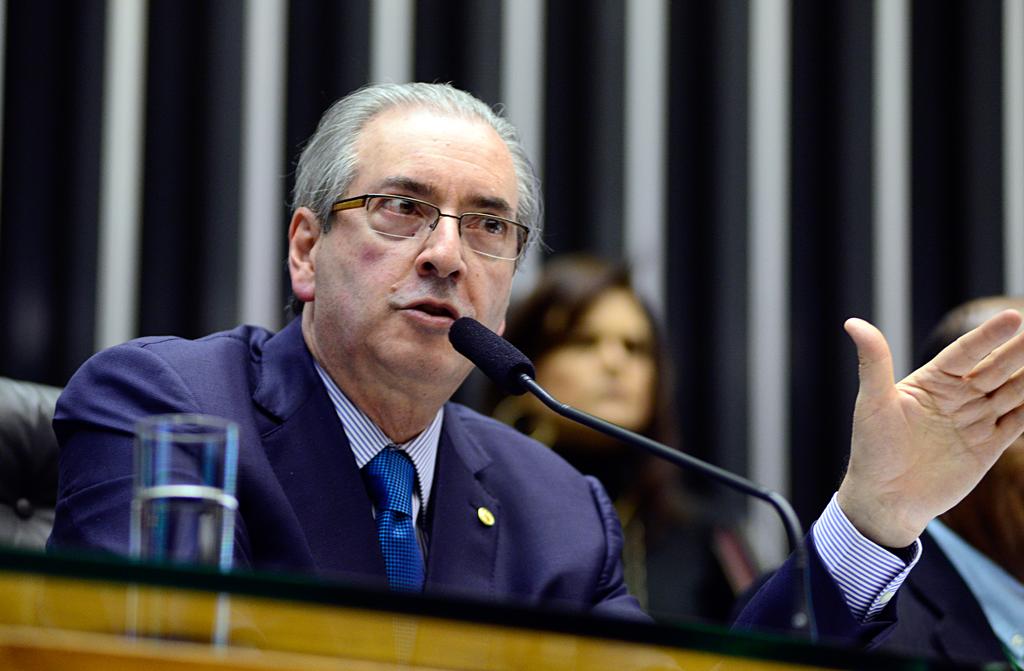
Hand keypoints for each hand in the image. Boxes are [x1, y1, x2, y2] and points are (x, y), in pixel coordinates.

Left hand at [837, 310, 1023, 546]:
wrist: (886, 500)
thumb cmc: (872, 450)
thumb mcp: (873, 403)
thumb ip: (874, 362)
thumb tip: (852, 322)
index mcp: (931, 382)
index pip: (966, 352)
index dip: (989, 336)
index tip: (1014, 318)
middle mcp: (956, 397)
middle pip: (995, 368)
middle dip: (1018, 351)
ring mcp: (975, 421)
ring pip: (1013, 392)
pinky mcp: (988, 446)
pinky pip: (1019, 422)